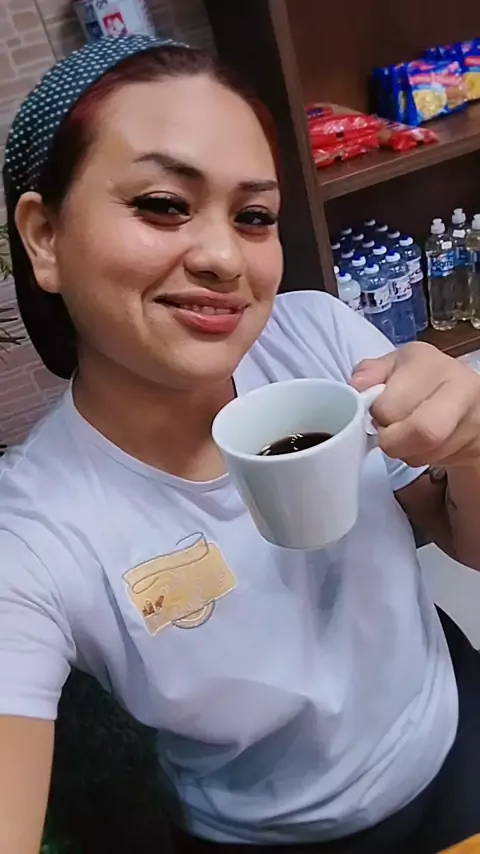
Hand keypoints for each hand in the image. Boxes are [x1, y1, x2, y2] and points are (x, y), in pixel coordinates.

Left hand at [350, 342, 479, 468]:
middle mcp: (460, 387)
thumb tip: (356, 386)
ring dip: (405, 452)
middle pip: (423, 432)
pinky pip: (438, 462)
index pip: (392, 405)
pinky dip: (419, 458)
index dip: (377, 415)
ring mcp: (473, 418)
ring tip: (403, 435)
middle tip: (387, 433)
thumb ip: (370, 373)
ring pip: (426, 454)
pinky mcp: (474, 444)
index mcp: (430, 364)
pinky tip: (418, 443)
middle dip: (393, 441)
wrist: (465, 399)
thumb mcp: (392, 367)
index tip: (375, 410)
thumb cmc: (419, 380)